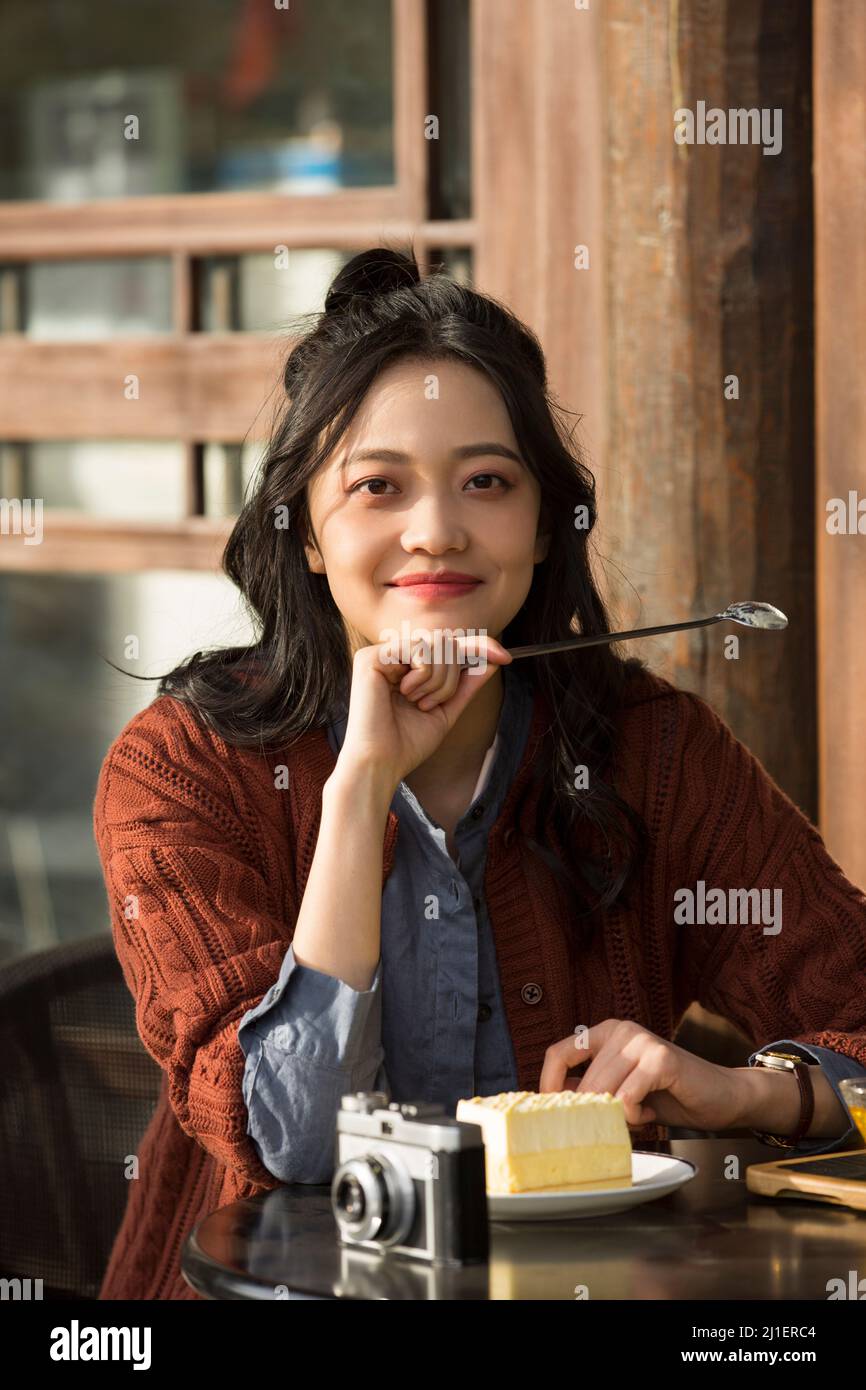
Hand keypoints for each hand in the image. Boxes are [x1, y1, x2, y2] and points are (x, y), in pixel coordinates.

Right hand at [336, 632, 512, 792]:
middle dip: (452, 677)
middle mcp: (393, 656)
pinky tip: (406, 695)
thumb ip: (466, 684)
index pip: (448, 645)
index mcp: (407, 667)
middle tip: (431, 704)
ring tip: (419, 702)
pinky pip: (419, 650)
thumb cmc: (407, 744)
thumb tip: (493, 660)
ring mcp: (382, 654)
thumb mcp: (446, 711)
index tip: (505, 657)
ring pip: (437, 644)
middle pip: (446, 642)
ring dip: (439, 680)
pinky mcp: (372, 657)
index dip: (479, 646)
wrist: (381, 764)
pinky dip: (423, 676)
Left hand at [538, 1018, 745, 1130]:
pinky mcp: (660, 1058)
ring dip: (619, 1115)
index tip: (551, 1110)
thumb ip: (590, 1089)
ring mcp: (641, 1040)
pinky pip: (626, 1098)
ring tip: (639, 1113)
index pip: (559, 1053)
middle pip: (584, 1082)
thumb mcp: (620, 1089)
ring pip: (604, 1091)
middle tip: (619, 1123)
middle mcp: (621, 1030)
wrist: (720, 1096)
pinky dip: (635, 1115)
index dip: (548, 1083)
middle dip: (596, 1113)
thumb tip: (548, 1102)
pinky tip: (651, 1110)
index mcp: (606, 1033)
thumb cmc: (668, 1095)